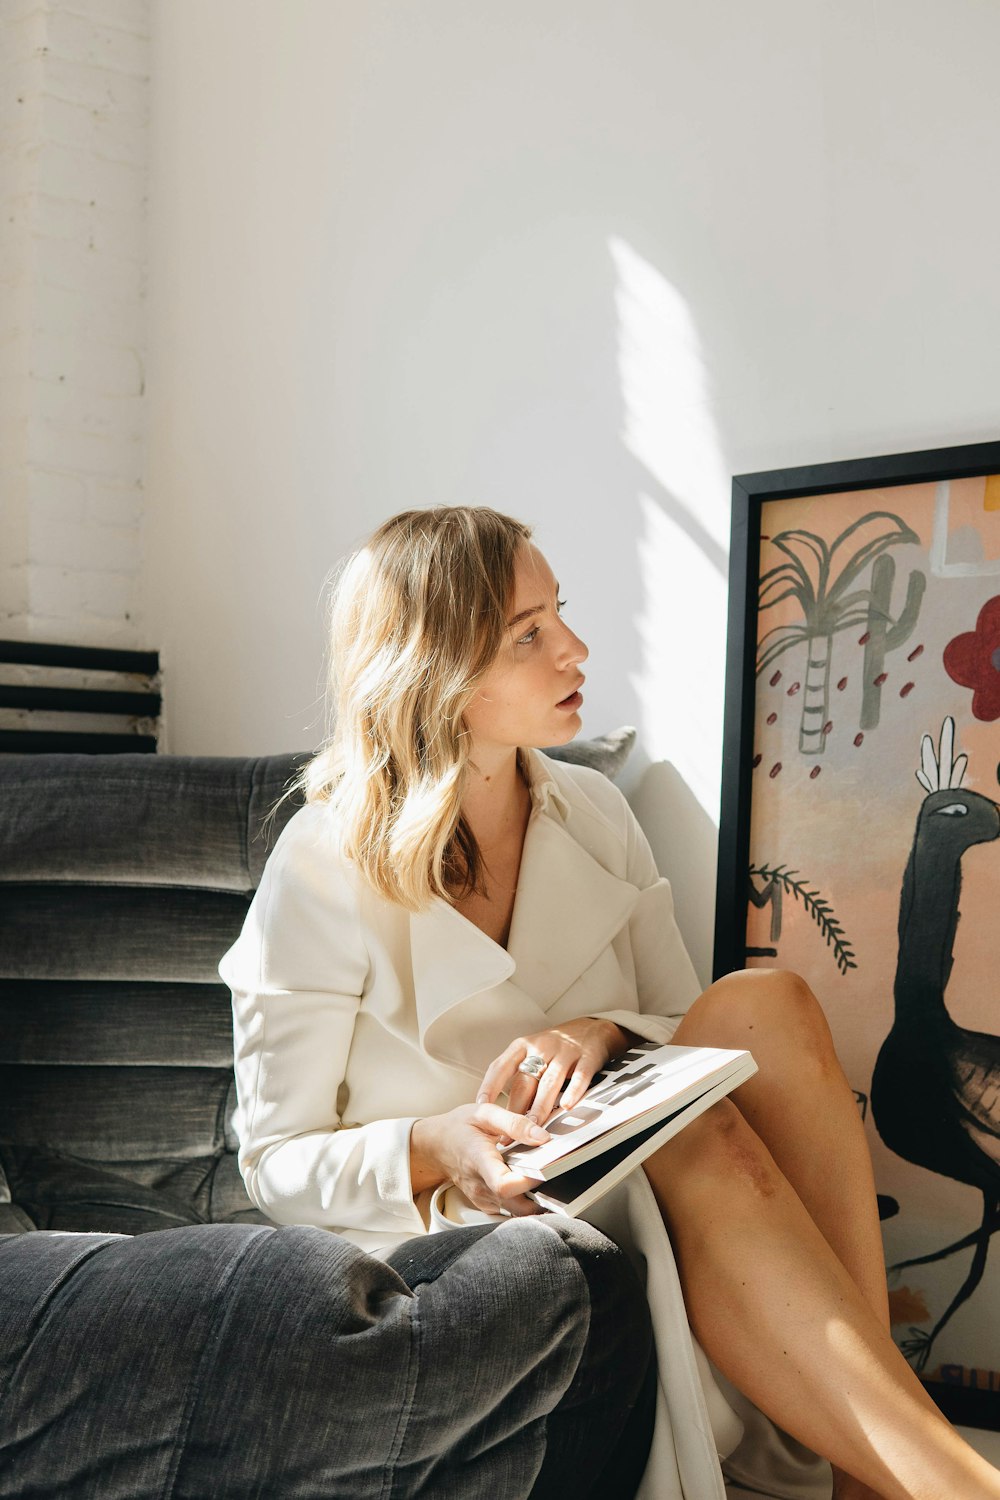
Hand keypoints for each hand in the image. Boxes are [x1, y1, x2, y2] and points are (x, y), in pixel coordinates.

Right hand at [410, 1102, 551, 1215]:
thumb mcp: (484, 1113)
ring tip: (544, 1177)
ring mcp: (483, 1199)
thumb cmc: (459, 1127)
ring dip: (536, 1200)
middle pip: (517, 1207)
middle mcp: (481, 1187)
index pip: (504, 1185)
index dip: (529, 1182)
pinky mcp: (487, 1204)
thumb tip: (544, 1138)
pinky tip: (529, 1182)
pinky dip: (525, 1200)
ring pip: (517, 1211)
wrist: (436, 1145)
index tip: (546, 1169)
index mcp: (479, 1161)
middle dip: (542, 1197)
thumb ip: (515, 1123)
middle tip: (556, 1177)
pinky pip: (512, 1210)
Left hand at [478, 1018, 631, 1126]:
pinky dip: (573, 1092)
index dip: (489, 1086)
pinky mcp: (587, 1058)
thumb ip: (519, 1076)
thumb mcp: (532, 1052)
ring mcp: (565, 1052)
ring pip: (549, 1083)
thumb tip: (501, 1111)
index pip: (500, 1066)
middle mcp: (542, 1047)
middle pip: (525, 1081)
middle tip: (508, 1133)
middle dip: (515, 1110)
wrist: (593, 1028)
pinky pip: (579, 1077)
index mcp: (523, 1046)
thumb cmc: (557, 1047)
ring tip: (532, 1127)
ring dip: (540, 1107)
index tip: (481, 1106)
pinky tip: (567, 1106)